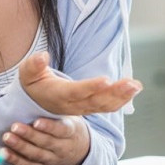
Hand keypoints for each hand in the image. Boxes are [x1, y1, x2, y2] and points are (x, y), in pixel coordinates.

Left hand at [3, 116, 90, 164]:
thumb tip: (41, 87)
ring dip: (20, 147)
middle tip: (14, 126)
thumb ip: (57, 108)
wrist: (79, 153)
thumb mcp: (70, 117)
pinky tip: (4, 153)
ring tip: (7, 138)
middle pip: (46, 143)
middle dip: (29, 135)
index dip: (48, 127)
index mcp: (70, 132)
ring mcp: (53, 160)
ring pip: (36, 155)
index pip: (61, 130)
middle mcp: (62, 148)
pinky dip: (15, 160)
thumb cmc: (68, 128)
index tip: (36, 121)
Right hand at [19, 51, 140, 114]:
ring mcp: (82, 108)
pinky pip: (107, 106)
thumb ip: (33, 65)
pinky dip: (122, 100)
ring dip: (122, 96)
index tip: (106, 80)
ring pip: (104, 105)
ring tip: (137, 86)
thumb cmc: (33, 83)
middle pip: (96, 101)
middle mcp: (72, 105)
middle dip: (115, 93)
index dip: (91, 87)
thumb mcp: (27, 73)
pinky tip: (134, 89)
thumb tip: (42, 56)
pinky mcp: (90, 107)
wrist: (36, 102)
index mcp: (58, 95)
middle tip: (132, 83)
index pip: (76, 92)